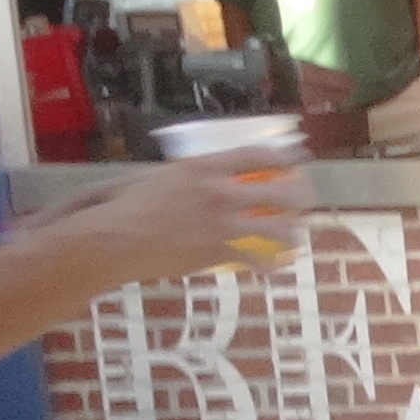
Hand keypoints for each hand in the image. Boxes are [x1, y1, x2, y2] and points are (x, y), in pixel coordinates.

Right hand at [62, 152, 314, 280]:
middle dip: (300, 195)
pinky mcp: (220, 251)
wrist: (115, 239)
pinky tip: (277, 265)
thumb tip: (196, 179)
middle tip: (304, 199)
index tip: (294, 159)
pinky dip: (271, 263)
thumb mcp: (157, 177)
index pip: (256, 154)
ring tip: (295, 235)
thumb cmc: (125, 205)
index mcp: (203, 166)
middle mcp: (220, 192)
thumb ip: (185, 177)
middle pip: (280, 191)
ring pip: (279, 227)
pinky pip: (258, 258)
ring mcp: (223, 223)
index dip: (282, 157)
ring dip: (292, 232)